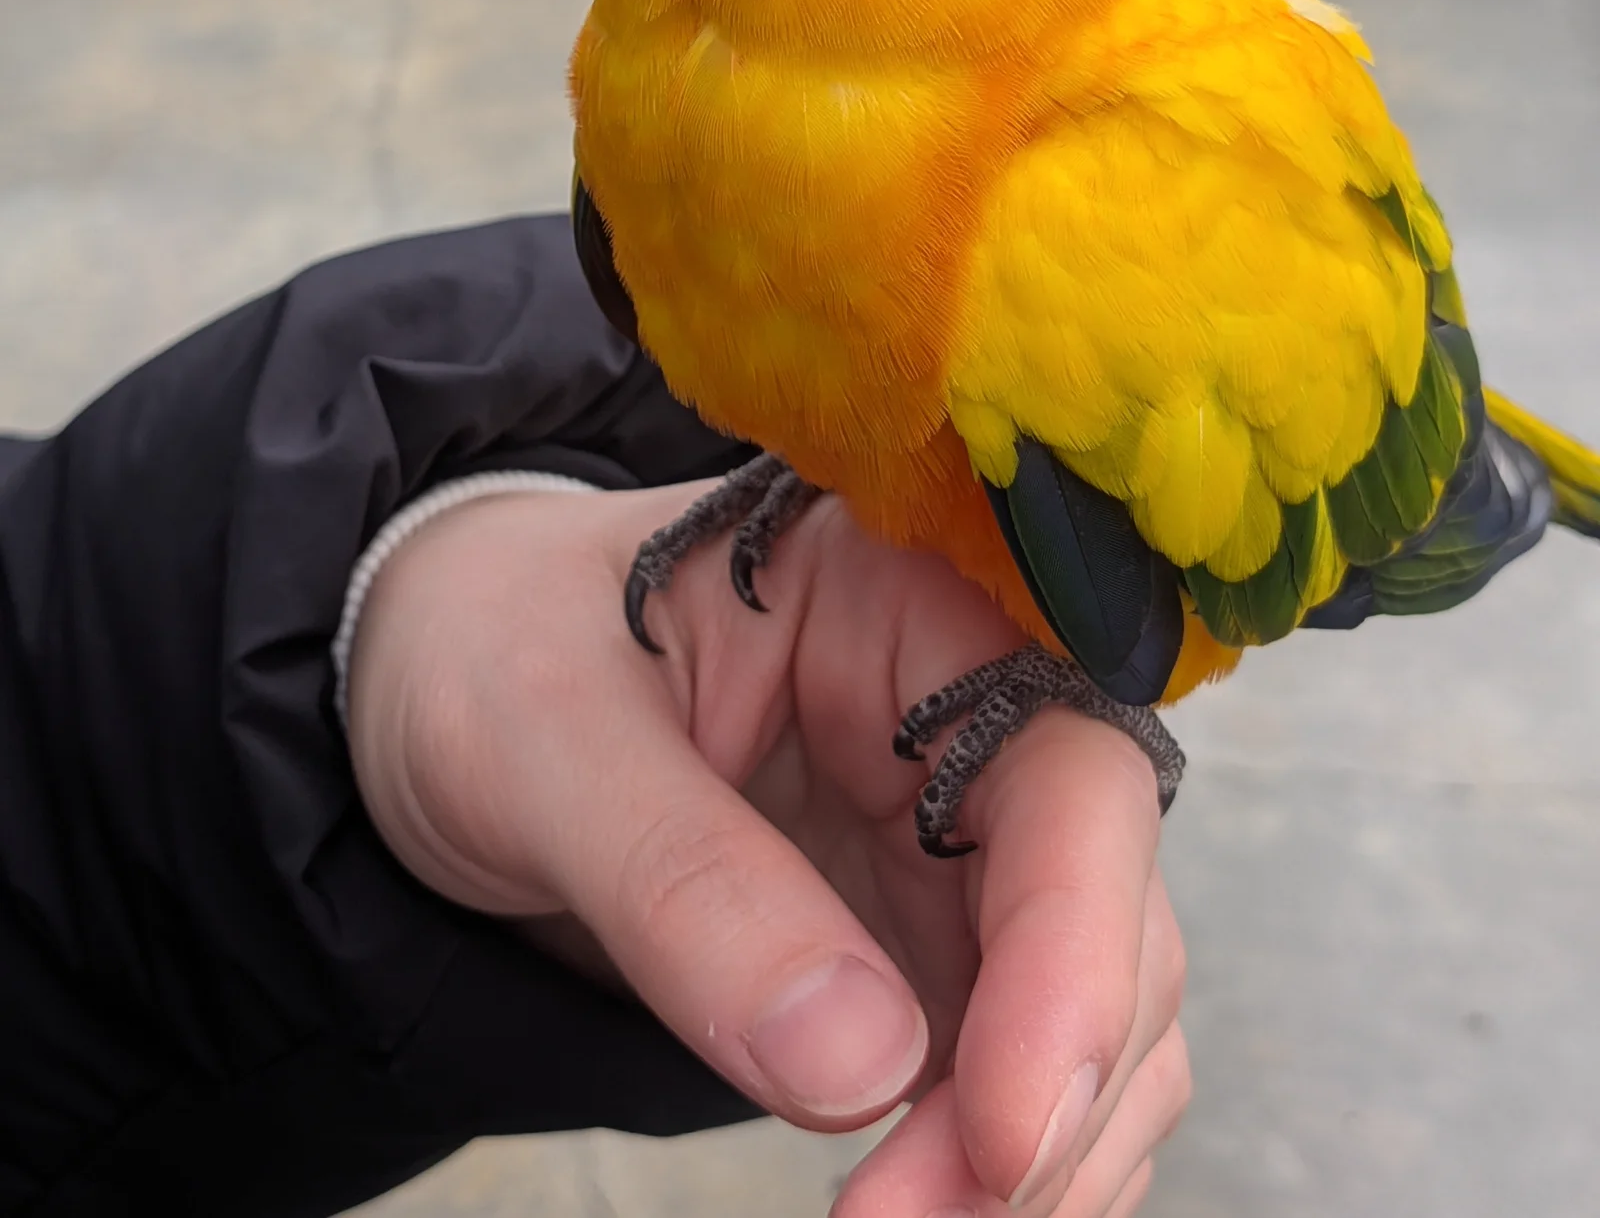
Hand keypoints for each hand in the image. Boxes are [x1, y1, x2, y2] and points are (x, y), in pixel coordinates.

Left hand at [346, 480, 1188, 1215]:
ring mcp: (953, 843)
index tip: (1004, 1127)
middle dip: (1047, 1091)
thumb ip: (687, 886)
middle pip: (1111, 915)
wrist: (425, 684)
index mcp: (911, 607)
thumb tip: (861, 1070)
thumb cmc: (487, 650)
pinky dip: (995, 1168)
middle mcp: (969, 722)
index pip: (1070, 772)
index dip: (1073, 952)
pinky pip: (1013, 1068)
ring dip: (1036, 1156)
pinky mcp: (916, 945)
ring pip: (1091, 1014)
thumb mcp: (546, 738)